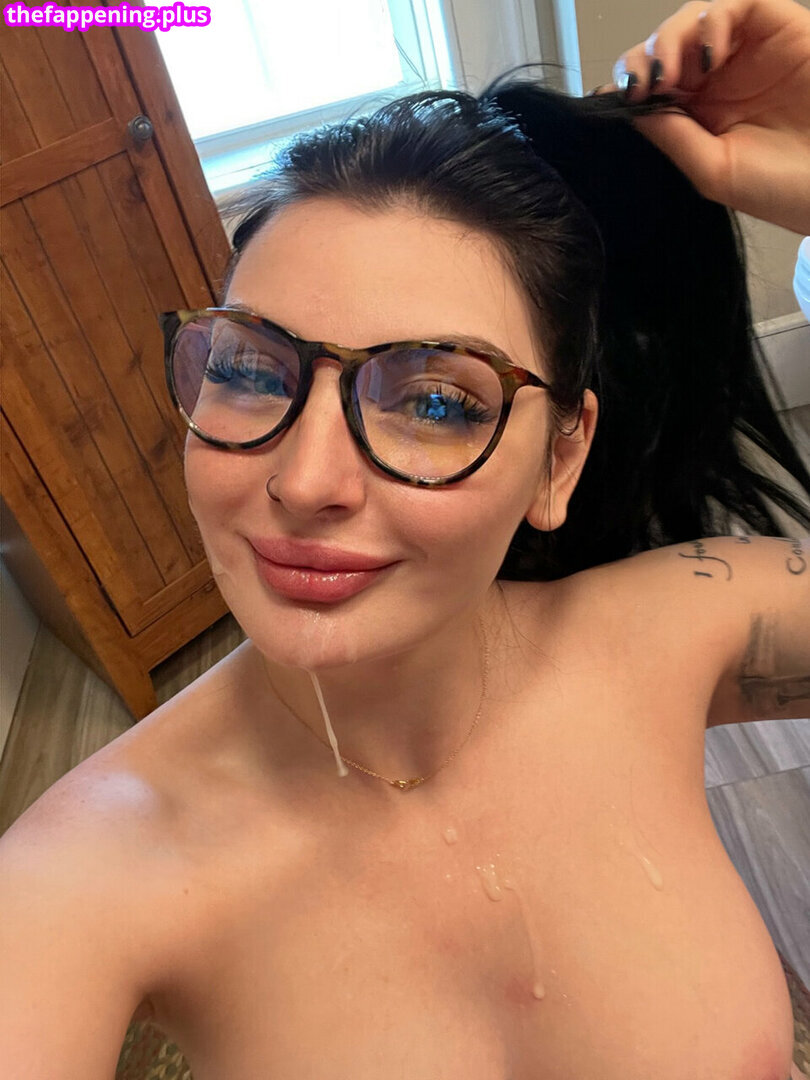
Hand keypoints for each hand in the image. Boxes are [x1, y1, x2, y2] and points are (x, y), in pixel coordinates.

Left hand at [596, 0, 809, 233]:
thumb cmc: (778, 188)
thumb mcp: (712, 169)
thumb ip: (670, 135)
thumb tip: (623, 104)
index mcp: (698, 111)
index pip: (652, 80)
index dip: (631, 80)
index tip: (622, 97)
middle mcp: (719, 76)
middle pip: (667, 44)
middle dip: (646, 58)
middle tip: (646, 83)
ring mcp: (748, 49)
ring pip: (696, 18)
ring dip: (672, 37)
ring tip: (672, 71)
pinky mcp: (779, 25)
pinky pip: (739, 2)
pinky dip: (713, 20)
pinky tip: (708, 55)